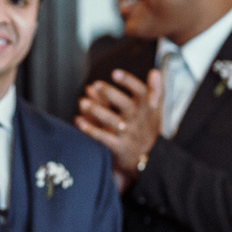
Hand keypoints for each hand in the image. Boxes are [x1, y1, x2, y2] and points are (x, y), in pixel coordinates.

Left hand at [76, 69, 163, 185]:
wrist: (149, 158)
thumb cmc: (146, 127)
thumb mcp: (152, 108)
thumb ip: (143, 92)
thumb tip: (137, 75)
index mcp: (147, 108)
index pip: (141, 91)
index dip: (129, 82)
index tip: (115, 73)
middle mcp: (138, 120)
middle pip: (125, 105)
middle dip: (110, 94)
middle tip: (96, 84)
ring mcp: (128, 134)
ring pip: (112, 121)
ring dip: (96, 111)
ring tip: (82, 102)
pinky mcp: (119, 147)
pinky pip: (103, 138)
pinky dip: (90, 130)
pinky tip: (79, 121)